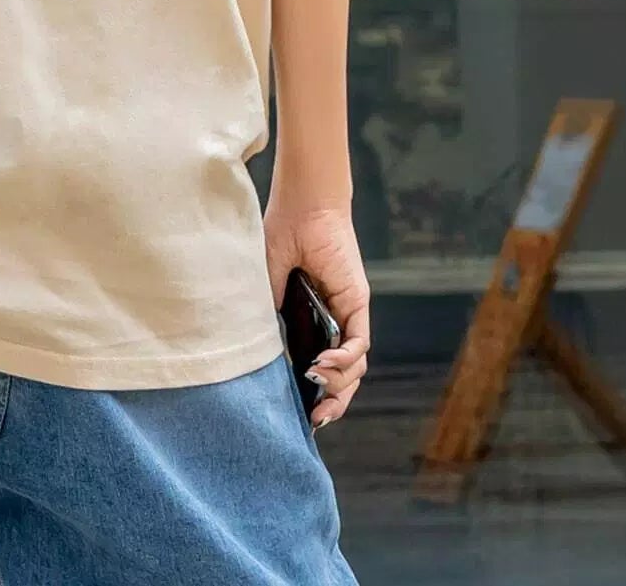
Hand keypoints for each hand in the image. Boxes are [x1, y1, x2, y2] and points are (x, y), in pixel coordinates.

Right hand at [264, 201, 369, 429]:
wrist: (302, 206)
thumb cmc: (281, 235)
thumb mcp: (267, 284)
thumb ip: (271, 316)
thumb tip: (269, 353)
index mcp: (312, 318)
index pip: (322, 366)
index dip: (317, 393)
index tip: (304, 415)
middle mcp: (334, 320)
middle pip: (345, 375)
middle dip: (333, 402)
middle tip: (316, 418)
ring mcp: (348, 313)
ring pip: (355, 366)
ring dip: (339, 384)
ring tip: (316, 385)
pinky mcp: (357, 303)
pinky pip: (359, 343)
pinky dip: (345, 360)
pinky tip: (324, 365)